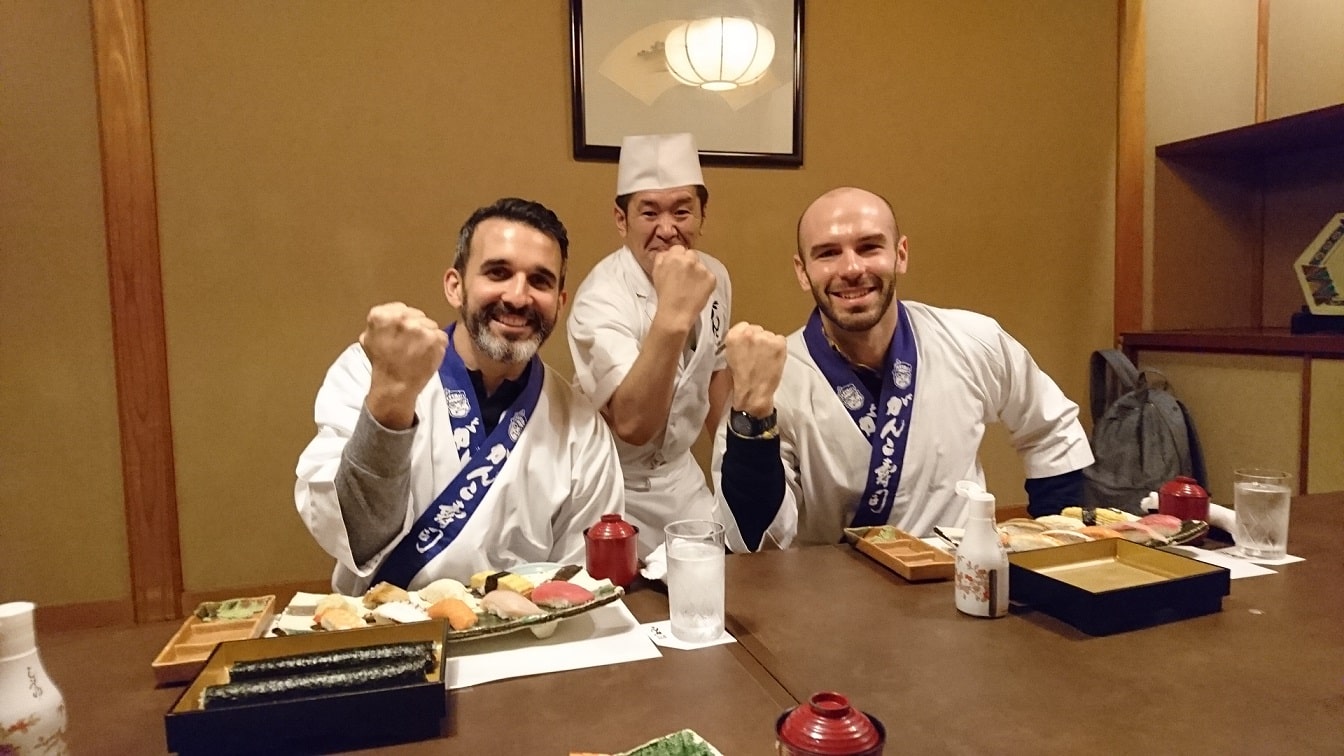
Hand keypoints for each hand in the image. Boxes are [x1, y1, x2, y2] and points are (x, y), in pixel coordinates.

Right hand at [359, 302, 447, 428]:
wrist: (395, 386)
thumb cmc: (382, 364)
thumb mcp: (369, 337)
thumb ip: (380, 322)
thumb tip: (390, 314)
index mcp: (382, 315)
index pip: (401, 308)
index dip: (403, 321)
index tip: (402, 333)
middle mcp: (401, 318)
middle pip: (418, 315)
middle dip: (416, 327)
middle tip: (409, 344)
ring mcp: (420, 328)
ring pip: (430, 325)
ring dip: (427, 336)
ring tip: (417, 351)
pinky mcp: (436, 338)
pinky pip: (440, 336)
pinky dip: (437, 345)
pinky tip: (427, 355)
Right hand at [650, 245, 715, 331]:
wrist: (676, 313)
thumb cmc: (664, 295)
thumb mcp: (656, 273)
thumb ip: (661, 258)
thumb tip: (667, 252)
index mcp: (674, 256)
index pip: (679, 249)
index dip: (678, 258)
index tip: (678, 268)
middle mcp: (689, 259)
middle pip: (692, 254)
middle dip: (689, 263)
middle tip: (685, 277)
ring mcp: (702, 268)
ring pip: (701, 266)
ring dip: (698, 273)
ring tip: (691, 287)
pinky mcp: (711, 278)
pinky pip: (709, 276)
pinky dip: (705, 283)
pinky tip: (698, 291)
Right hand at [725, 322, 786, 416]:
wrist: (753, 393)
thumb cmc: (741, 379)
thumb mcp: (730, 356)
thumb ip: (737, 343)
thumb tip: (744, 337)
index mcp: (734, 336)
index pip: (743, 326)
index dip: (748, 336)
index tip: (749, 344)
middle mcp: (749, 333)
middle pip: (757, 329)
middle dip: (758, 340)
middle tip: (757, 354)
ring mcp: (765, 338)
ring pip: (769, 335)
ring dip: (769, 344)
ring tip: (765, 359)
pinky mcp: (778, 344)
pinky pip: (780, 340)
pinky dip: (779, 349)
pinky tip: (773, 359)